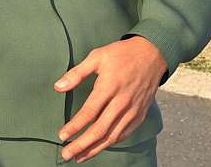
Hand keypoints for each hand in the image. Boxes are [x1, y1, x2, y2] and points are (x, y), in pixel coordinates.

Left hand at [54, 36, 166, 162]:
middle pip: (99, 130)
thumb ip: (77, 73)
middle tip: (66, 154)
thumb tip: (58, 87)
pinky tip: (99, 147)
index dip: (74, 126)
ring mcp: (132, 110)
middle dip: (81, 145)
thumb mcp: (97, 56)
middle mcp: (121, 102)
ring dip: (94, 149)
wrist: (152, 54)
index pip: (89, 112)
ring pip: (112, 136)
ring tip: (79, 157)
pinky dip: (110, 143)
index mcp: (109, 87)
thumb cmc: (122, 54)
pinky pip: (124, 134)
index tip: (61, 135)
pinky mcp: (139, 115)